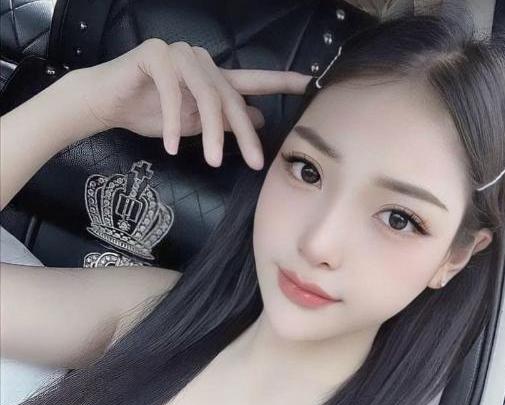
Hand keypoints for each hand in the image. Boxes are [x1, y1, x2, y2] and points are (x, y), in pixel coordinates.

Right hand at [71, 38, 312, 167]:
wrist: (107, 104)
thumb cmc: (149, 114)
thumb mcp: (194, 125)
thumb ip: (225, 121)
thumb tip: (259, 118)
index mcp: (213, 77)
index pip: (253, 80)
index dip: (282, 82)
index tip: (310, 85)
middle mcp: (200, 60)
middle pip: (230, 98)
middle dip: (243, 134)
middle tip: (255, 164)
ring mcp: (179, 54)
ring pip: (206, 95)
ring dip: (210, 133)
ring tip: (212, 162)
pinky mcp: (155, 54)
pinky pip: (173, 92)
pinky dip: (174, 123)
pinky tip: (172, 146)